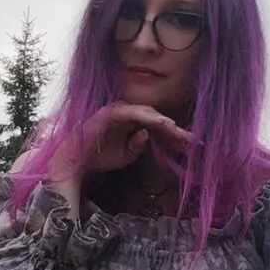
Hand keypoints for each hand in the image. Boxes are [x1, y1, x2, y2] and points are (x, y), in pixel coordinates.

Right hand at [50, 101, 192, 181]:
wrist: (76, 158)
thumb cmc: (101, 155)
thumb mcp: (127, 155)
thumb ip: (139, 146)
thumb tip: (148, 134)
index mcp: (135, 124)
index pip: (159, 127)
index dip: (176, 136)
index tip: (192, 145)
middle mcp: (129, 114)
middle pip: (158, 119)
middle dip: (176, 130)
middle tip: (193, 140)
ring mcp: (121, 111)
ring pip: (148, 114)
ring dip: (165, 123)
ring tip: (179, 131)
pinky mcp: (112, 112)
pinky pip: (133, 113)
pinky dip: (149, 117)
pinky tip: (162, 123)